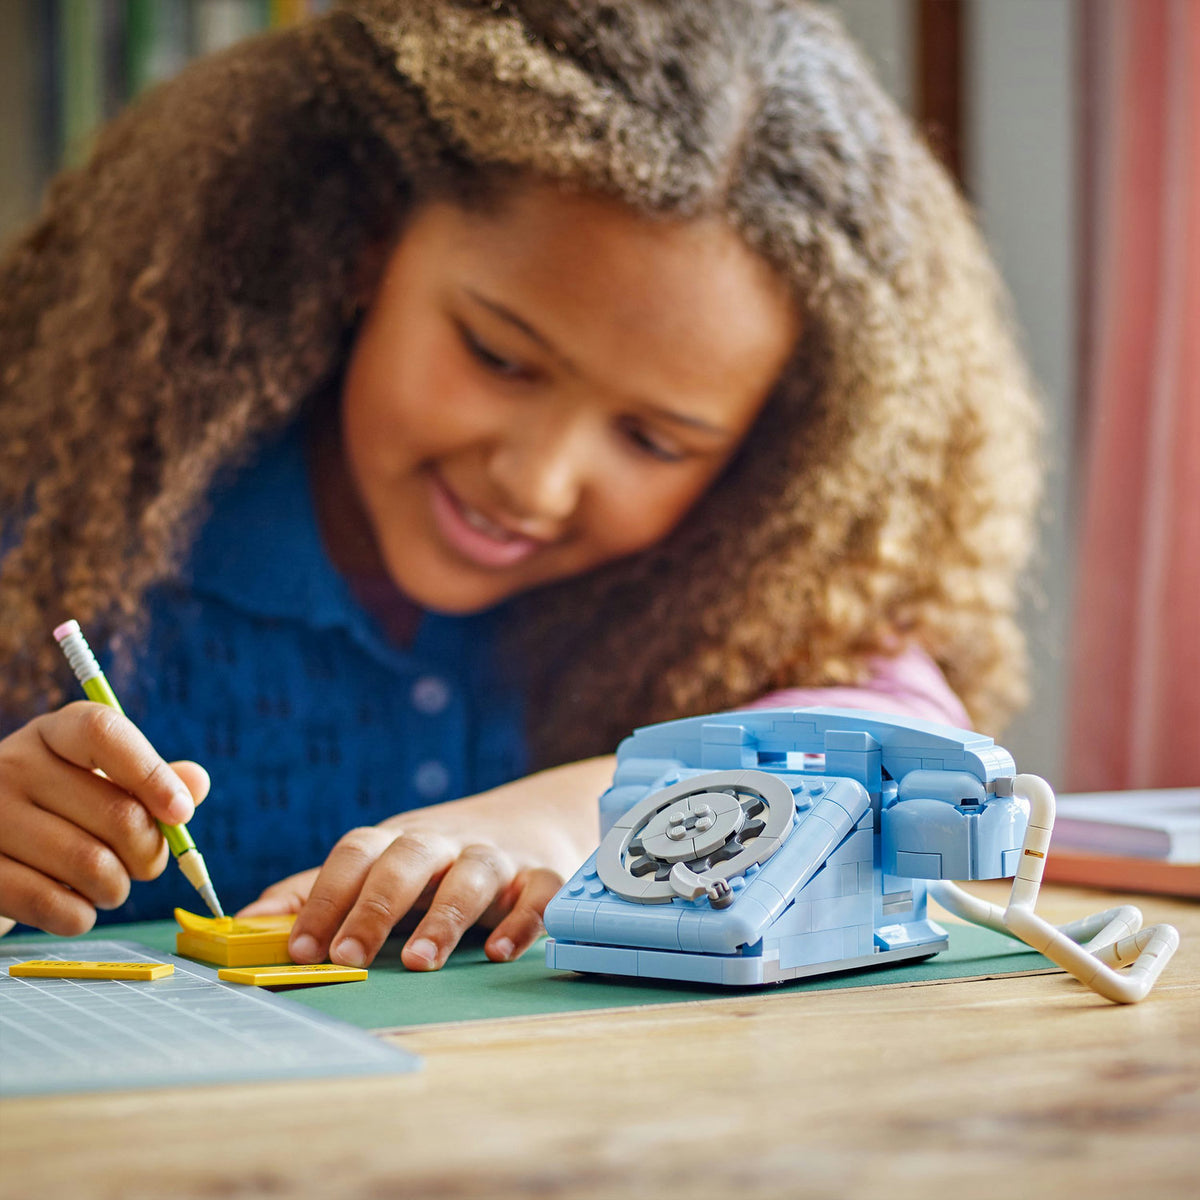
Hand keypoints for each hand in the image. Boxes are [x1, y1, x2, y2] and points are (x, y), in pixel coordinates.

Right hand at [0, 703, 209, 936]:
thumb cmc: (62, 812)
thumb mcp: (103, 781)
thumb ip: (152, 780)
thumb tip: (196, 782)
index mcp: (54, 733)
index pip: (104, 734)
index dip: (152, 774)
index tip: (181, 813)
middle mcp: (13, 766)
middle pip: (118, 814)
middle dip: (149, 854)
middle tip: (144, 865)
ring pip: (91, 865)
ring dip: (116, 889)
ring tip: (109, 886)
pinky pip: (52, 905)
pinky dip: (80, 916)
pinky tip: (77, 908)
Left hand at [240, 756, 609, 970]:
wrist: (531, 821)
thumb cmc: (435, 858)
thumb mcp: (378, 863)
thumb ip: (313, 892)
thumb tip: (240, 924)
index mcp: (397, 840)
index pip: (355, 853)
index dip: (325, 897)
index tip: (300, 947)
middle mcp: (444, 842)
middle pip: (407, 858)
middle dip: (375, 906)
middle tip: (348, 956)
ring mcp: (496, 857)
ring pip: (472, 873)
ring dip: (445, 915)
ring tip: (419, 961)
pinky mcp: (542, 875)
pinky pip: (537, 894)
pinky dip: (522, 921)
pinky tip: (500, 953)